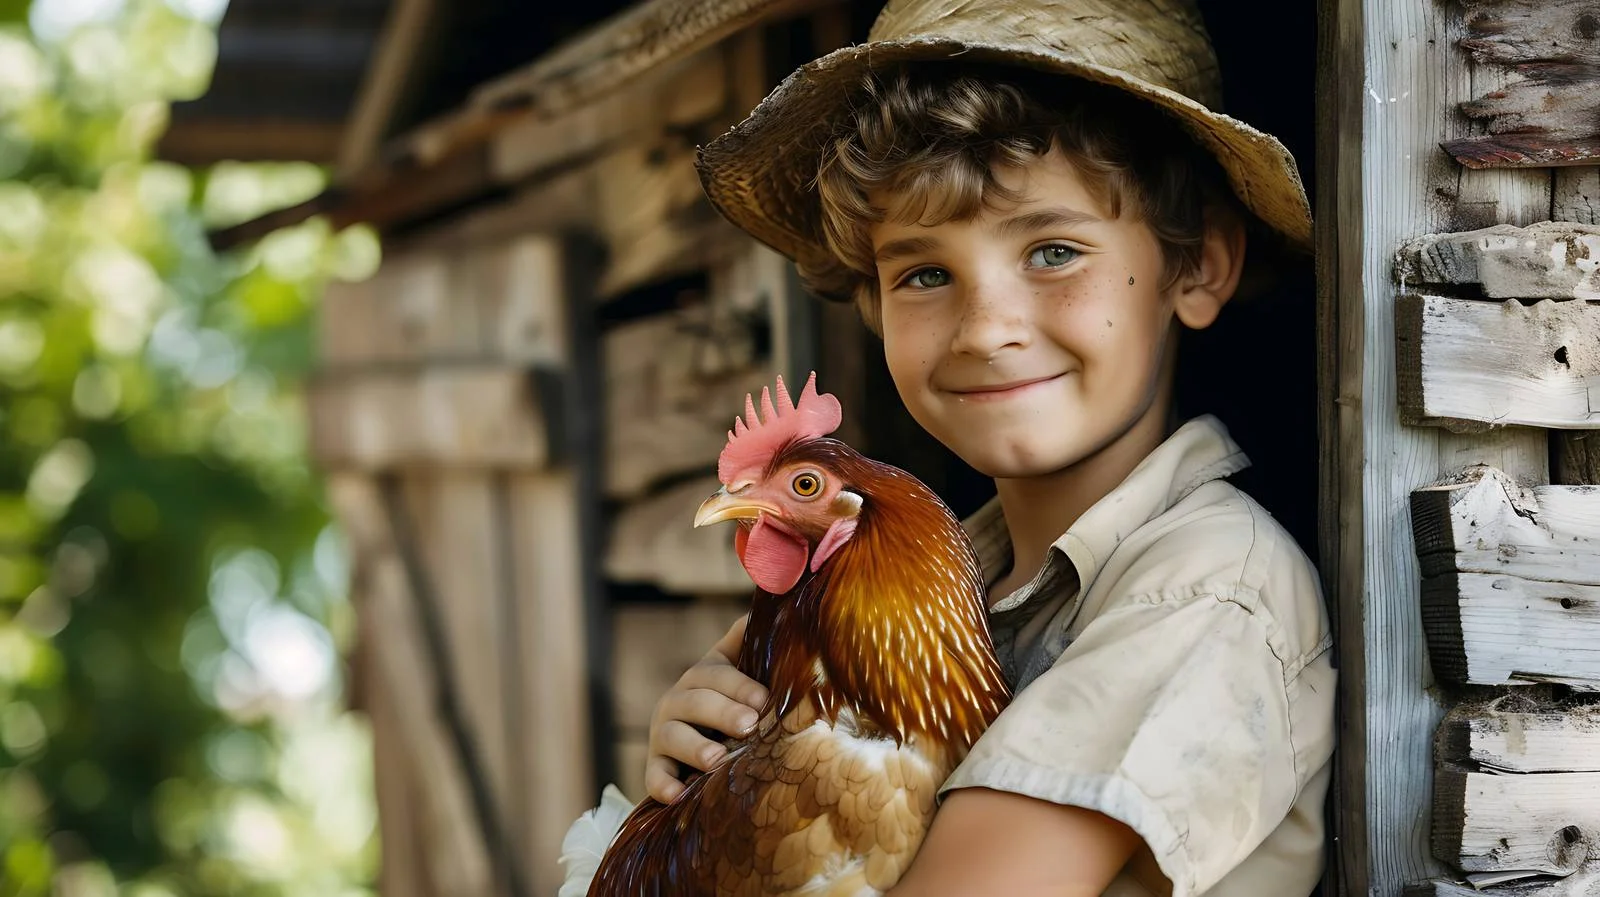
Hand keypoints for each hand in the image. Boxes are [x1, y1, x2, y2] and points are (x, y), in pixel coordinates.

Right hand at [644, 614, 768, 802]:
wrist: (709, 750)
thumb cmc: (736, 704)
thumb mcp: (743, 671)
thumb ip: (753, 643)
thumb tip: (780, 606)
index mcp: (702, 677)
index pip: (715, 673)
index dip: (739, 685)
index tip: (764, 699)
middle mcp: (677, 701)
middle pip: (695, 702)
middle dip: (722, 713)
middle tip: (750, 726)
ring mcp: (664, 735)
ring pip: (672, 736)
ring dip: (694, 748)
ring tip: (717, 760)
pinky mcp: (657, 768)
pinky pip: (654, 776)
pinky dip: (662, 785)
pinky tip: (677, 795)